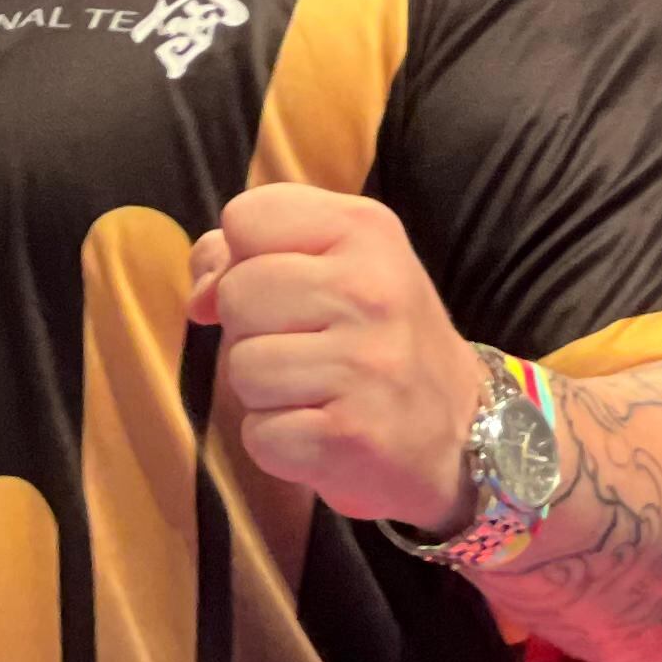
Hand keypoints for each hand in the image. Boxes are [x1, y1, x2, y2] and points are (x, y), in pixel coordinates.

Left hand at [189, 184, 483, 530]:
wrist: (462, 432)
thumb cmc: (380, 339)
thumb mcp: (337, 266)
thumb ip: (253, 254)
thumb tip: (199, 296)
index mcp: (365, 229)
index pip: (246, 217)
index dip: (245, 257)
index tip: (284, 289)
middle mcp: (369, 288)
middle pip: (237, 294)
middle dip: (254, 329)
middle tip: (308, 348)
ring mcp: (364, 364)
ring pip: (242, 368)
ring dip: (266, 392)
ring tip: (317, 392)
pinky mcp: (350, 435)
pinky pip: (260, 435)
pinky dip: (280, 444)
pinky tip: (322, 432)